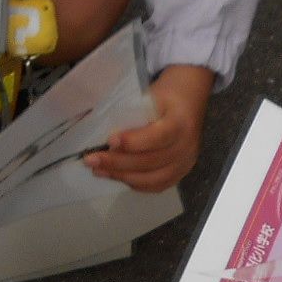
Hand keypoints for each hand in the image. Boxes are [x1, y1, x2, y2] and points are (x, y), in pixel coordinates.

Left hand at [88, 64, 211, 192]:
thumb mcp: (151, 95)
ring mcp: (186, 163)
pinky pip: (157, 186)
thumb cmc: (166, 95)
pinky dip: (134, 183)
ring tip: (98, 170)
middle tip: (91, 160)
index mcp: (181, 122)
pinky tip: (116, 176)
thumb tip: (101, 135)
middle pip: (151, 161)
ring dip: (122, 176)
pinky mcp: (181, 173)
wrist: (190, 100)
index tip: (110, 140)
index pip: (158, 137)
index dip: (133, 142)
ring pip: (152, 179)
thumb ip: (133, 115)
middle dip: (117, 163)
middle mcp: (186, 146)